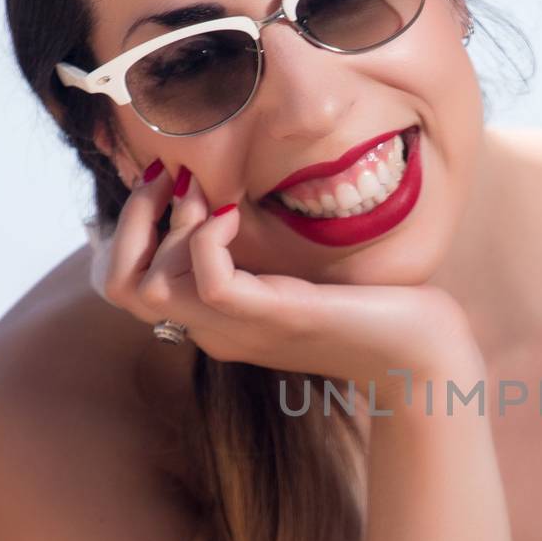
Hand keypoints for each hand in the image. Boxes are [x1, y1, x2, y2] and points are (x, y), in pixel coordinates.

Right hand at [91, 163, 479, 397]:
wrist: (422, 359)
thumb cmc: (371, 312)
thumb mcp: (298, 276)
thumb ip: (258, 254)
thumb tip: (227, 199)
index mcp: (216, 322)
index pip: (125, 286)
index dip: (127, 231)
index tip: (166, 184)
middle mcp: (217, 331)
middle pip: (119, 288)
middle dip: (132, 220)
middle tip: (174, 181)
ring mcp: (243, 328)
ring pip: (148, 288)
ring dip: (168, 226)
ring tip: (207, 197)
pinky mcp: (279, 316)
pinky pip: (212, 281)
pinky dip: (210, 239)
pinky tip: (236, 216)